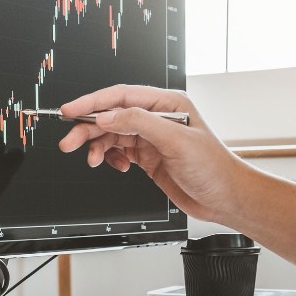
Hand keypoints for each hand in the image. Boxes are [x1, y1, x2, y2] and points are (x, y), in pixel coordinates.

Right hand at [58, 84, 295, 263]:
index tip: (71, 111)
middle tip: (69, 142)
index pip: (121, 97)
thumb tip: (107, 116)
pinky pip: (119, 151)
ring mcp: (152, 138)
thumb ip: (138, 123)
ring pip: (112, 135)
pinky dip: (111, 158)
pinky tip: (114, 165)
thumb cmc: (213, 167)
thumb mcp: (174, 140)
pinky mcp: (148, 157)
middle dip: (88, 128)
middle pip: (112, 116)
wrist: (226, 198)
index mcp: (166, 103)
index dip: (93, 103)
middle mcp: (157, 118)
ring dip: (98, 146)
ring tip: (91, 159)